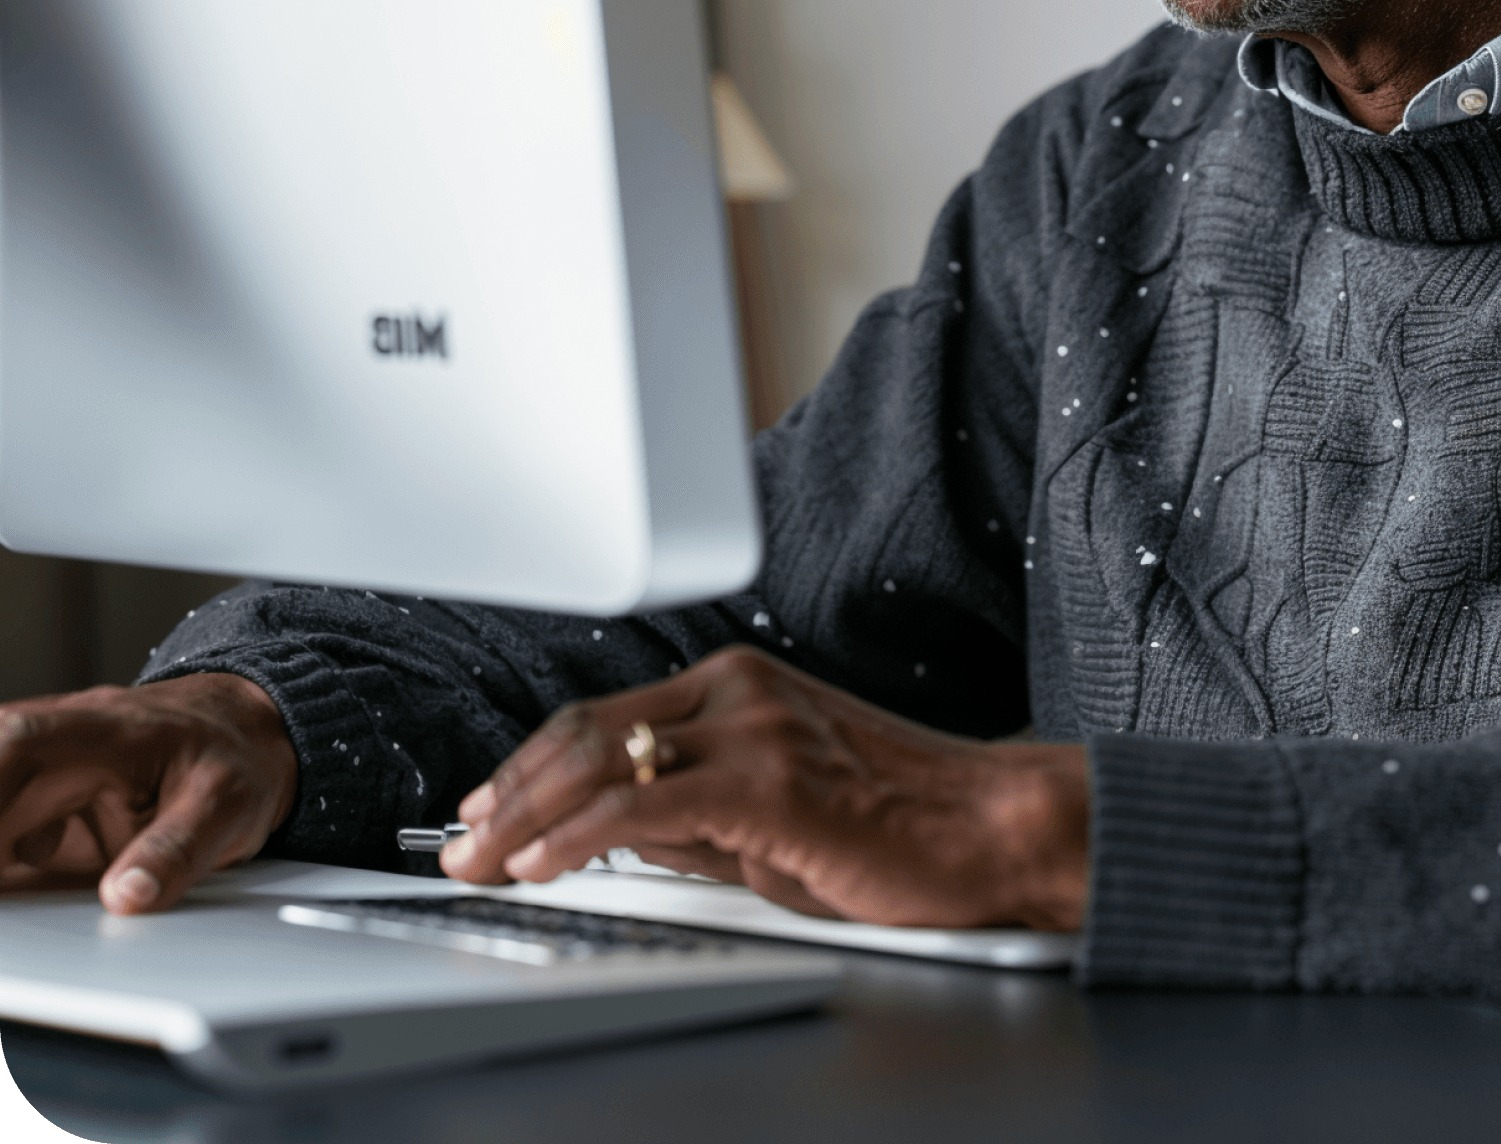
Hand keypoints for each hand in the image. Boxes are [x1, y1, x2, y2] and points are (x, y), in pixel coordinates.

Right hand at [0, 674, 298, 914]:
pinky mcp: (28, 819)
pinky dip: (8, 881)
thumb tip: (127, 897)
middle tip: (11, 901)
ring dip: (2, 862)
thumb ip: (177, 848)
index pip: (10, 751)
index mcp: (89, 730)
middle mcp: (46, 749)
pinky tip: (20, 921)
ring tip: (24, 916)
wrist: (245, 735)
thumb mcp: (227, 801)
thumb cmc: (232, 754)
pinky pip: (0, 848)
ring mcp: (31, 785)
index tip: (0, 860)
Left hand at [440, 647, 1086, 931]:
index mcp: (741, 683)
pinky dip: (579, 835)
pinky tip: (544, 864)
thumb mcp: (776, 813)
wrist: (989, 826)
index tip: (487, 813)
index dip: (530, 767)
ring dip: (526, 819)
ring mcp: (755, 727)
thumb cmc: (901, 824)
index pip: (604, 717)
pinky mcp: (770, 781)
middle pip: (587, 730)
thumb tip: (619, 833)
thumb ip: (697, 813)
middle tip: (464, 846)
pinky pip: (645, 805)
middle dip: (510, 794)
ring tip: (482, 864)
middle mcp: (740, 689)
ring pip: (603, 761)